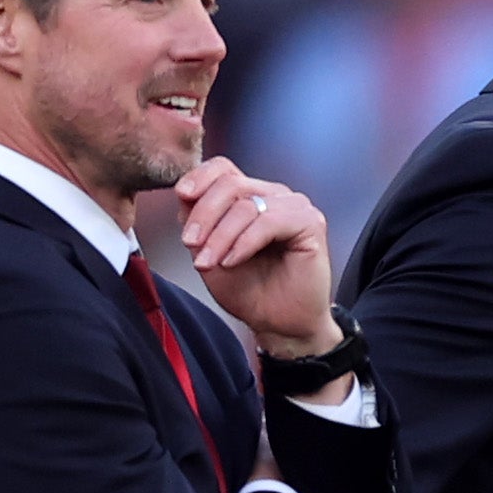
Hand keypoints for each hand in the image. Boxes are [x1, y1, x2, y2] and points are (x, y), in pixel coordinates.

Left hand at [171, 160, 338, 356]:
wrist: (278, 324)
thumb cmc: (250, 291)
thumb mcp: (209, 251)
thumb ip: (197, 220)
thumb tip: (184, 194)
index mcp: (250, 197)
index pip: (223, 169)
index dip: (199, 177)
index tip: (181, 196)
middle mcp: (273, 196)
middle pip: (230, 183)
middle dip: (203, 215)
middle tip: (190, 244)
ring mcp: (294, 207)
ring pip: (246, 204)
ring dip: (221, 235)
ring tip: (210, 262)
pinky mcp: (310, 223)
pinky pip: (268, 221)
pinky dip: (244, 242)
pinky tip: (232, 261)